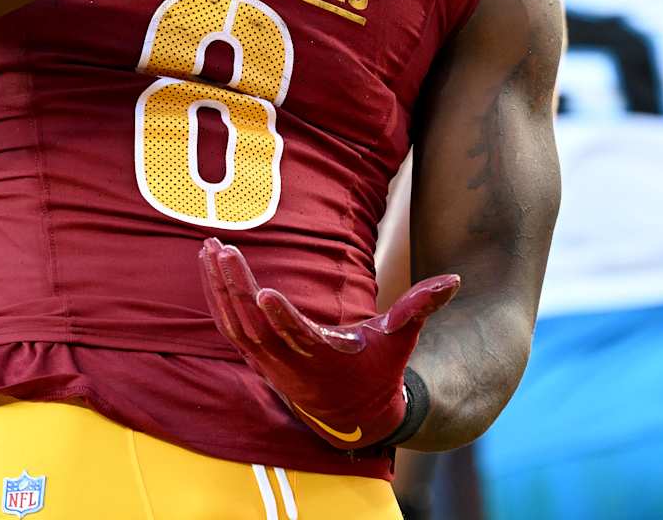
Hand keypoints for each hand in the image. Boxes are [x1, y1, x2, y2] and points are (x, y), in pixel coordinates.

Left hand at [198, 237, 458, 448]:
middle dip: (236, 289)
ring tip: (207, 249)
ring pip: (235, 326)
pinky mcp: (256, 356)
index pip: (300, 339)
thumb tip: (455, 279)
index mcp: (325, 358)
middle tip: (223, 251)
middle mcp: (291, 364)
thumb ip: (421, 306)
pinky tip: (208, 266)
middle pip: (256, 328)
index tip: (264, 293)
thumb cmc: (378, 368)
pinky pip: (229, 326)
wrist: (353, 413)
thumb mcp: (401, 338)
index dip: (281, 318)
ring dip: (218, 288)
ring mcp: (268, 362)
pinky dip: (215, 297)